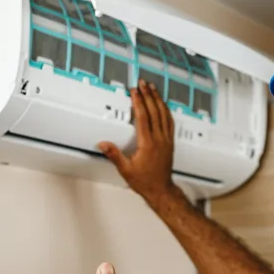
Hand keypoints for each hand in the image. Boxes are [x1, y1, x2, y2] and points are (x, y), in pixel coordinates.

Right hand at [98, 80, 176, 201]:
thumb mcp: (125, 170)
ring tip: (153, 88)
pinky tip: (163, 104)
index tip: (135, 91)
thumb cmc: (145, 181)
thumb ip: (114, 155)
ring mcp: (166, 140)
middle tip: (143, 83)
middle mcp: (159, 139)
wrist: (161, 190)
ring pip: (164, 114)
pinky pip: (170, 122)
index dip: (139, 102)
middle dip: (148, 95)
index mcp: (148, 144)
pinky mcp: (170, 142)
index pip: (143, 117)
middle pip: (154, 111)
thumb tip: (103, 144)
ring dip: (158, 99)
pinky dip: (166, 110)